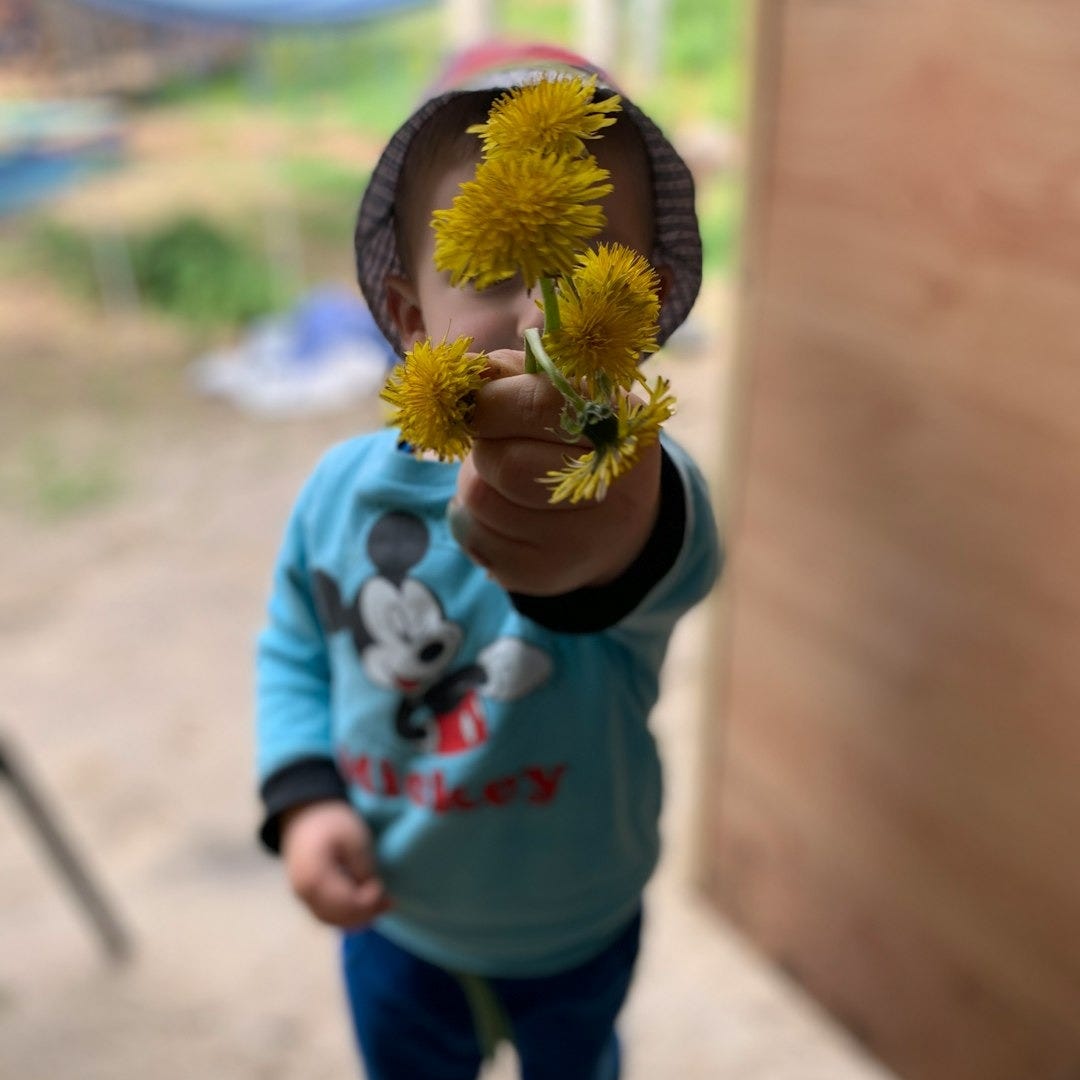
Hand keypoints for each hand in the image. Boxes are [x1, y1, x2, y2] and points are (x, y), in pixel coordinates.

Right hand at [280, 801, 390, 929]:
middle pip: (339, 916)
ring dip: (357, 918)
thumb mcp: (354, 839)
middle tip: (390, 902)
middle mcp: (304, 893)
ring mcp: (302, 896)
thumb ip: (363, 869)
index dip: (369, 901)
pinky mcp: (305, 896)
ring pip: (332, 920)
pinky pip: (325, 914)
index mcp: (315, 878)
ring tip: (381, 906)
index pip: (347, 902)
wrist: (304, 813)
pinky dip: (345, 915)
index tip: (383, 887)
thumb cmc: (332, 822)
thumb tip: (373, 895)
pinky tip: (364, 908)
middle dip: (367, 913)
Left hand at [452, 350, 661, 595]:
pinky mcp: (543, 574)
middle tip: (491, 440)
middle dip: (484, 446)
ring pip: (481, 500)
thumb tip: (470, 371)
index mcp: (623, 426)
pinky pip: (474, 536)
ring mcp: (580, 541)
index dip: (493, 400)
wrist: (617, 524)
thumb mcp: (571, 394)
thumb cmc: (582, 441)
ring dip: (475, 480)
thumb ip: (522, 372)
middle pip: (508, 464)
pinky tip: (502, 511)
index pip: (542, 404)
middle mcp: (612, 490)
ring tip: (501, 477)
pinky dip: (473, 516)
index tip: (474, 399)